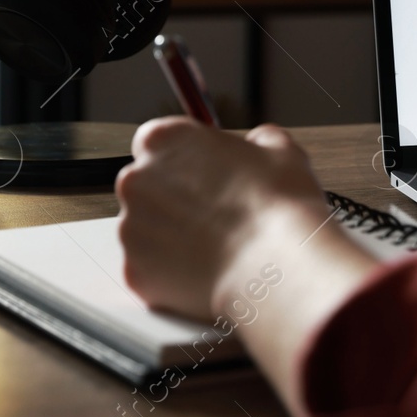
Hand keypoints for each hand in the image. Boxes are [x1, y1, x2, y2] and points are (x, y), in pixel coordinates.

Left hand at [116, 119, 377, 416]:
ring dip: (177, 237)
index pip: (162, 140)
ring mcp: (132, 232)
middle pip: (150, 185)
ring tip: (225, 248)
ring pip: (150, 230)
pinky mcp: (136, 276)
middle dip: (180, 199)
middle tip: (223, 215)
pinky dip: (177, 273)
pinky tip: (214, 272)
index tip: (206, 175)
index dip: (190, 160)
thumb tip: (251, 147)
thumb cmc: (284, 207)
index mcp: (165, 140)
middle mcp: (137, 182)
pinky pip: (154, 270)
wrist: (281, 268)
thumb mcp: (282, 148)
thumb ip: (254, 141)